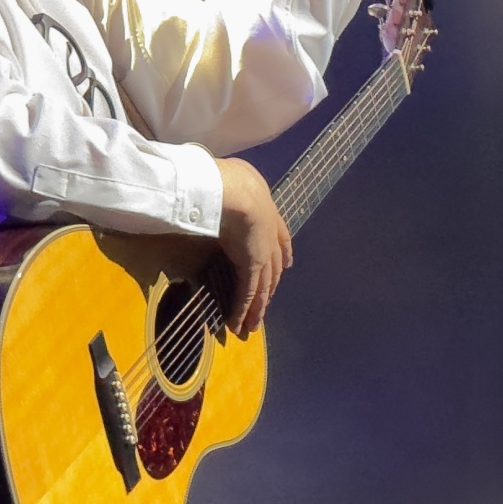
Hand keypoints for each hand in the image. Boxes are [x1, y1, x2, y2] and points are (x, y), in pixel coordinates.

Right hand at [213, 155, 292, 336]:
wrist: (235, 192)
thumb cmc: (229, 179)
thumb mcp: (234, 176)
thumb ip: (229, 183)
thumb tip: (214, 179)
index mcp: (268, 211)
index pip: (281, 238)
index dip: (284, 252)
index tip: (288, 264)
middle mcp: (270, 235)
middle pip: (274, 267)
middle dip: (270, 287)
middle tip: (266, 303)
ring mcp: (263, 253)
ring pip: (263, 286)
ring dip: (257, 308)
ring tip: (250, 326)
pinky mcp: (252, 267)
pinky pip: (248, 294)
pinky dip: (243, 310)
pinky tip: (238, 324)